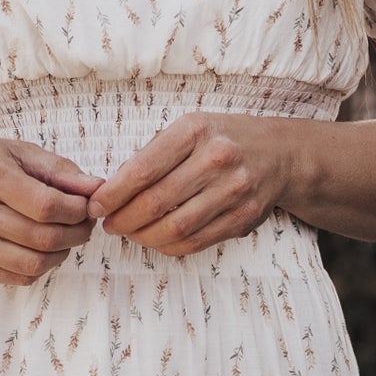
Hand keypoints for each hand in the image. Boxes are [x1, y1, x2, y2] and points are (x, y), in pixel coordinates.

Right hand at [0, 137, 105, 285]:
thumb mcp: (16, 152)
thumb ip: (58, 169)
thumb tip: (97, 188)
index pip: (45, 206)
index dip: (76, 211)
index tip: (87, 205)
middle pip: (43, 238)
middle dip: (75, 234)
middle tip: (84, 225)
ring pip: (33, 264)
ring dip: (62, 254)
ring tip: (66, 238)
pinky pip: (19, 277)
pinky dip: (41, 267)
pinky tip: (43, 250)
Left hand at [85, 112, 294, 255]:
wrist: (279, 154)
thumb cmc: (223, 140)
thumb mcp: (191, 128)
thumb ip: (155, 154)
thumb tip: (112, 188)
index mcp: (196, 130)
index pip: (143, 169)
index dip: (113, 194)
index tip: (96, 206)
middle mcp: (216, 159)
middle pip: (155, 204)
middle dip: (123, 220)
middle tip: (110, 225)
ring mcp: (232, 192)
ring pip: (173, 229)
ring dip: (143, 237)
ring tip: (131, 233)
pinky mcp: (241, 220)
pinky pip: (193, 244)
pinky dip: (167, 247)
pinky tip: (156, 240)